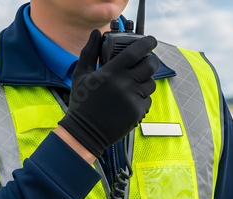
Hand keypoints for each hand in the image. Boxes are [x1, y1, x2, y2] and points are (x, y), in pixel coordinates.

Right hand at [58, 29, 158, 157]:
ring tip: (133, 85)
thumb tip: (96, 33)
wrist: (84, 132)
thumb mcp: (81, 74)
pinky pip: (147, 100)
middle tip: (148, 61)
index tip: (152, 40)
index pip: (135, 51)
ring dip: (145, 81)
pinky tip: (129, 102)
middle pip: (150, 66)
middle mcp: (124, 84)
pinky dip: (141, 99)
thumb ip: (90, 51)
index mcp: (111, 72)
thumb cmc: (82, 102)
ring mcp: (133, 99)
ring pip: (150, 84)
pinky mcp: (138, 112)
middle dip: (152, 60)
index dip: (147, 43)